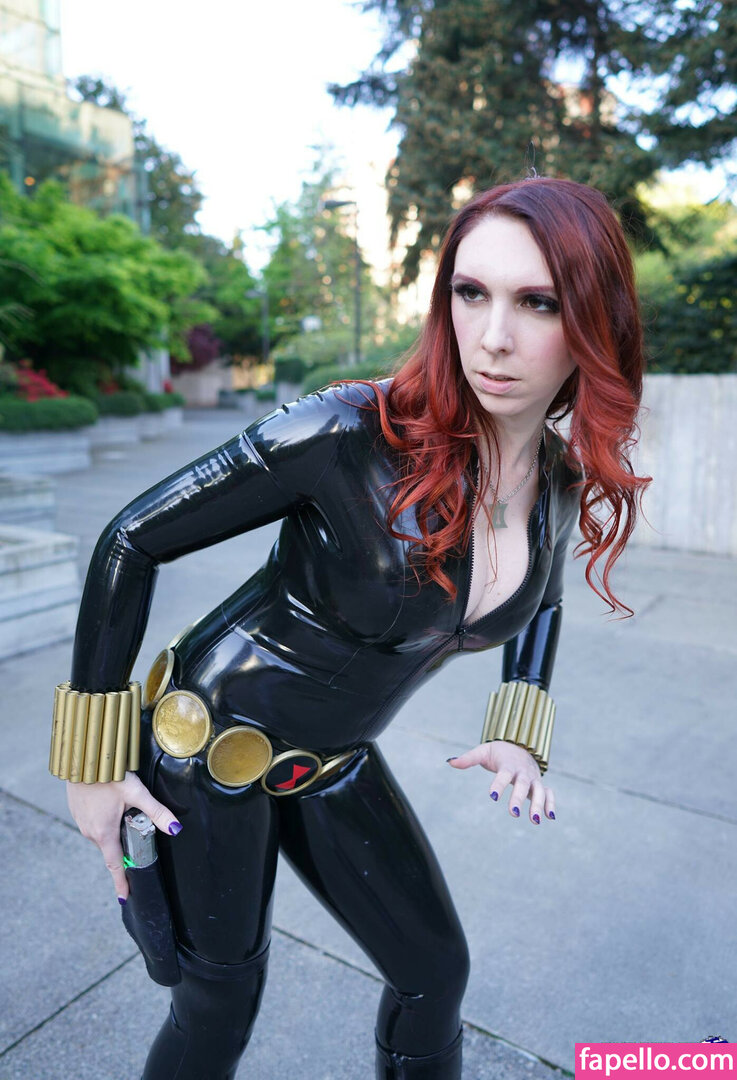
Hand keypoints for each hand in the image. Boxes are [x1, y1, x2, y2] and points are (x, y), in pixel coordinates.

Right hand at [66, 772, 180, 901]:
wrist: (83, 759)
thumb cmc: (108, 775)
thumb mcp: (136, 793)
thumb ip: (157, 812)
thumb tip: (175, 829)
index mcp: (104, 833)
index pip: (114, 865)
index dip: (121, 882)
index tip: (125, 897)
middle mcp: (90, 832)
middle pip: (111, 848)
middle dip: (123, 847)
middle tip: (137, 840)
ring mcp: (81, 823)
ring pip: (102, 835)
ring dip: (113, 831)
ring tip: (123, 815)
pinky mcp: (77, 812)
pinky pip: (93, 824)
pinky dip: (103, 821)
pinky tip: (110, 806)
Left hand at [448, 740, 554, 823]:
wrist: (520, 745)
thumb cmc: (499, 752)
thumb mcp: (483, 752)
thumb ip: (468, 759)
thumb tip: (450, 762)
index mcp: (508, 764)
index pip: (504, 774)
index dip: (498, 785)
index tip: (492, 797)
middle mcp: (522, 772)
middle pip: (523, 785)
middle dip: (519, 799)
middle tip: (513, 814)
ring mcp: (533, 778)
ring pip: (539, 791)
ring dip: (539, 805)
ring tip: (535, 821)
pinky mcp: (539, 784)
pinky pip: (549, 793)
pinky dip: (551, 803)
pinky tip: (551, 817)